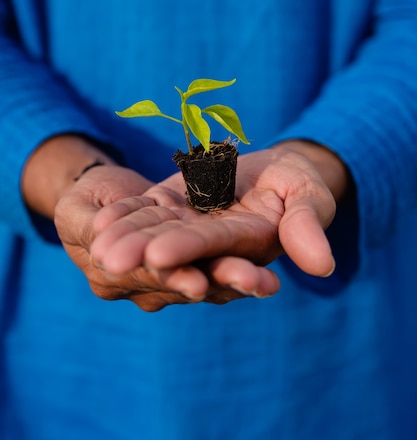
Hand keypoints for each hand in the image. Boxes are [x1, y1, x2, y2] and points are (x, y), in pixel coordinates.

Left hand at [91, 141, 346, 306]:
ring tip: (95, 246)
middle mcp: (213, 243)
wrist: (271, 170)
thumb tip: (323, 268)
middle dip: (143, 255)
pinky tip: (98, 222)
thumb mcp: (309, 195)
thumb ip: (309, 226)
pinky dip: (124, 215)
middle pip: (175, 249)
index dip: (188, 250)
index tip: (159, 254)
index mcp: (248, 243)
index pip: (215, 247)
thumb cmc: (298, 182)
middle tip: (109, 261)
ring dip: (125, 240)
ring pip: (153, 233)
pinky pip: (145, 211)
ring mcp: (188, 225)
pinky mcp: (171, 206)